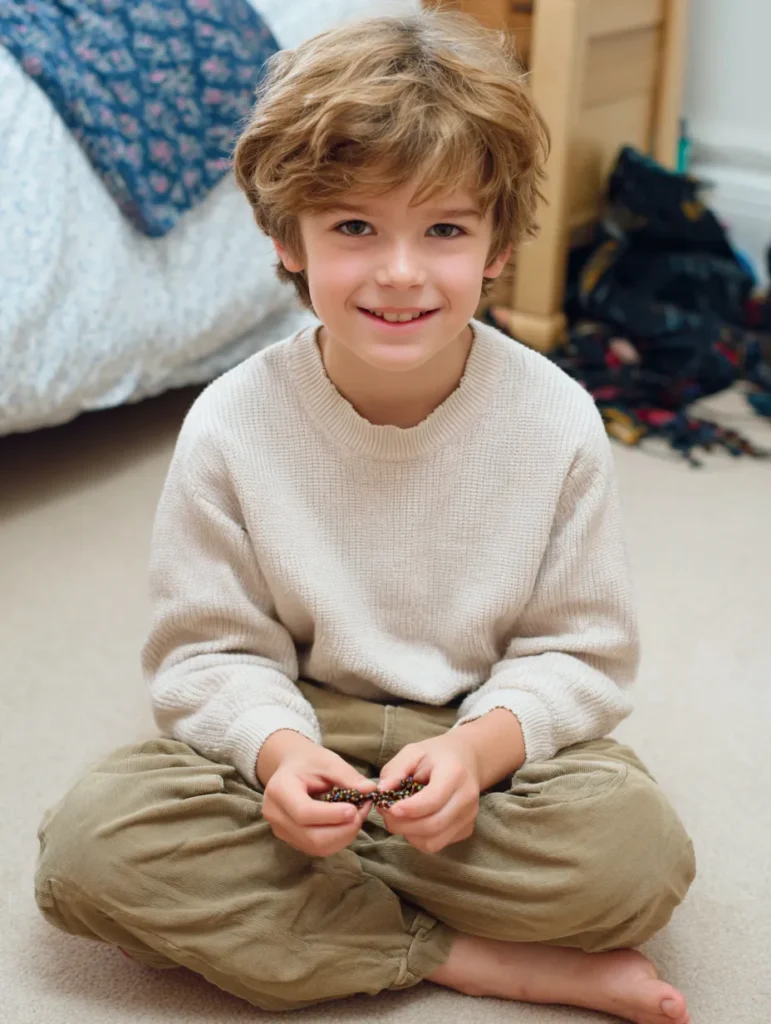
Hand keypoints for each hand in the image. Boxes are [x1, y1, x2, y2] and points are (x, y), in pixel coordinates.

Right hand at [259, 731, 376, 857]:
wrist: (291, 768)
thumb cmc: (309, 762)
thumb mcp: (327, 761)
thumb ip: (347, 776)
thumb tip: (370, 790)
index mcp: (280, 789)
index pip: (303, 812)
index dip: (331, 815)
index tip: (354, 809)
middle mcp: (275, 814)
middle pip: (311, 837)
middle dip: (342, 830)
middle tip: (361, 813)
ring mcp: (280, 830)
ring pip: (316, 847)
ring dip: (343, 837)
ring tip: (357, 817)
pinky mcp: (291, 840)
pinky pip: (316, 849)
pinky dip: (337, 840)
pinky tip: (347, 825)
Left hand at [377, 731, 482, 853]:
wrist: (467, 759)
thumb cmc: (436, 755)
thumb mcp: (413, 752)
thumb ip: (396, 771)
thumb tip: (381, 792)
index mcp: (454, 774)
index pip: (432, 800)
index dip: (408, 809)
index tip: (388, 807)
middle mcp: (466, 798)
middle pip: (432, 825)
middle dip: (402, 825)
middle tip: (385, 814)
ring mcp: (469, 817)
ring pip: (434, 842)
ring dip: (409, 834)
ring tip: (398, 818)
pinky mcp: (466, 829)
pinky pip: (438, 843)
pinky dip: (419, 838)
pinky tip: (414, 821)